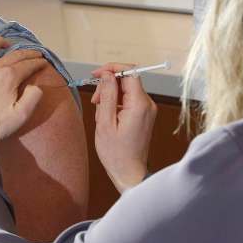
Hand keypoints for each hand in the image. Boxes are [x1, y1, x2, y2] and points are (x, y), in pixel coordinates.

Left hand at [0, 34, 48, 143]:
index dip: (38, 63)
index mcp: (9, 77)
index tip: (43, 63)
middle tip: (35, 54)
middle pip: (13, 55)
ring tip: (8, 42)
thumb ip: (33, 97)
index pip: (27, 65)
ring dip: (1, 42)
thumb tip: (35, 86)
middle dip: (27, 53)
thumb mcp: (22, 115)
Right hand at [91, 63, 156, 193]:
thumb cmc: (116, 153)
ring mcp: (147, 110)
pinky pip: (128, 100)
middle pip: (127, 80)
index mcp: (139, 104)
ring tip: (101, 115)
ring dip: (110, 96)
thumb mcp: (105, 122)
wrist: (129, 172)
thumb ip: (106, 95)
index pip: (130, 72)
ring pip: (126, 90)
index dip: (112, 69)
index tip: (96, 74)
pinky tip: (108, 118)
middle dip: (108, 85)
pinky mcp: (144, 115)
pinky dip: (116, 104)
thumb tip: (107, 75)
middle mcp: (147, 104)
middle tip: (95, 101)